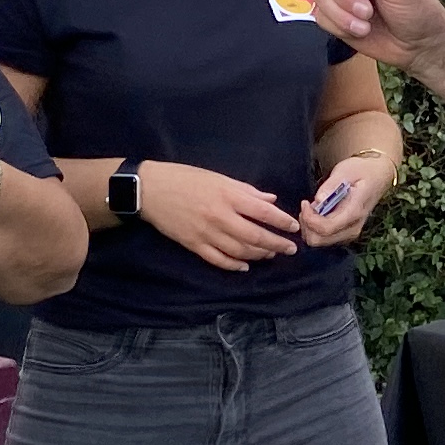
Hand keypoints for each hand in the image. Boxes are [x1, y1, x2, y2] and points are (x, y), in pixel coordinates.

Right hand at [136, 159, 303, 269]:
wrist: (150, 189)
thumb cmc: (185, 178)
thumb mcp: (218, 178)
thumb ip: (246, 191)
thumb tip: (270, 201)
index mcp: (229, 196)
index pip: (264, 213)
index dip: (282, 222)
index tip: (294, 228)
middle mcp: (221, 217)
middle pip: (256, 236)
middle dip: (277, 244)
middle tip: (290, 249)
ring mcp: (207, 234)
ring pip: (240, 251)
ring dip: (259, 255)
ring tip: (270, 254)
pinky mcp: (194, 245)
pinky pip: (219, 260)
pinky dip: (234, 265)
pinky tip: (245, 266)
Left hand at [298, 149, 394, 248]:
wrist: (377, 176)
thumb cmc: (362, 171)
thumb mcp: (346, 170)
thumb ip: (331, 185)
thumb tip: (318, 199)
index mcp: (354, 212)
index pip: (326, 228)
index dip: (309, 218)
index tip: (305, 202)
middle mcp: (352, 228)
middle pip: (318, 240)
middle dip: (306, 224)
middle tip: (307, 206)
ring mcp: (349, 234)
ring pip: (318, 241)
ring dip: (309, 226)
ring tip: (313, 208)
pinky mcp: (345, 234)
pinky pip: (323, 238)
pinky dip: (314, 228)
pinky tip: (318, 213)